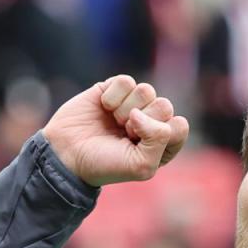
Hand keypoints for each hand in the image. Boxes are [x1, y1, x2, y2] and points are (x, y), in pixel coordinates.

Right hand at [42, 75, 189, 186]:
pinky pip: (126, 81)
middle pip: (165, 105)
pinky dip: (113, 95)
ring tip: (114, 121)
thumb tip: (141, 111)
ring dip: (126, 108)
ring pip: (146, 90)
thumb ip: (159, 139)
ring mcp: (133, 104)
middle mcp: (150, 122)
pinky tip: (104, 107)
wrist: (67, 155)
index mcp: (162, 143)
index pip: (179, 126)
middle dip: (142, 121)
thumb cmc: (105, 165)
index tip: (137, 145)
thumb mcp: (141, 166)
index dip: (159, 134)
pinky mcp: (114, 90)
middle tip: (124, 133)